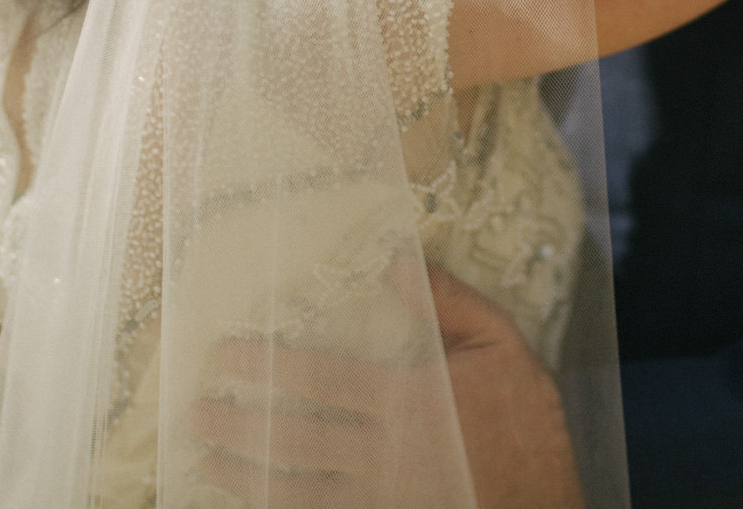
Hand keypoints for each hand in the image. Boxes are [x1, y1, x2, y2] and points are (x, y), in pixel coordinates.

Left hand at [187, 266, 582, 508]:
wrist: (548, 503)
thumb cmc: (527, 421)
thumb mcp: (501, 343)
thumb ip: (447, 302)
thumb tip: (394, 259)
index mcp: (404, 399)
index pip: (316, 378)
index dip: (262, 367)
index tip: (223, 355)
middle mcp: (381, 453)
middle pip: (291, 440)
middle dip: (237, 426)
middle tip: (194, 413)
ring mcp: (380, 498)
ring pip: (294, 490)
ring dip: (245, 476)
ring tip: (207, 462)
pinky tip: (258, 505)